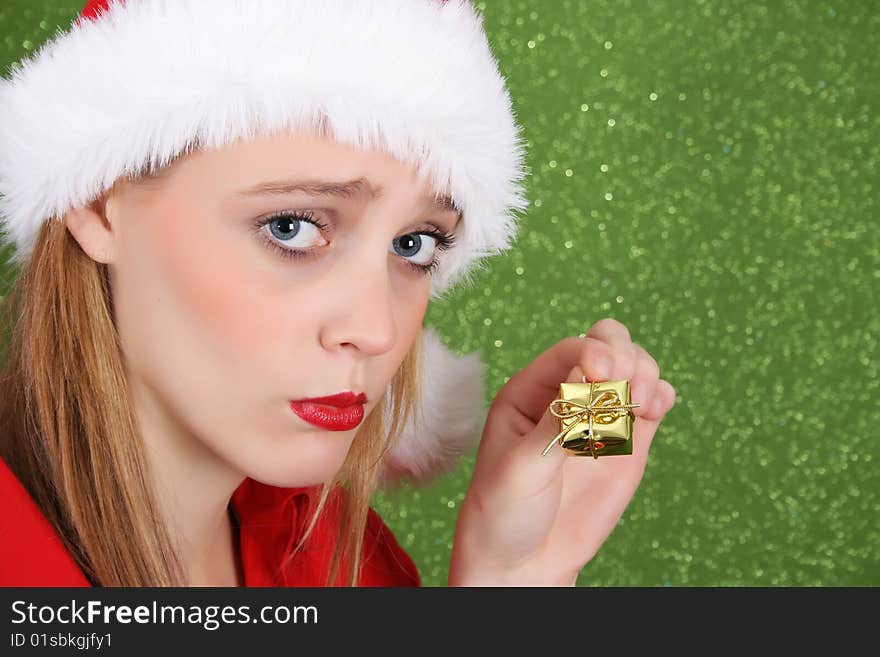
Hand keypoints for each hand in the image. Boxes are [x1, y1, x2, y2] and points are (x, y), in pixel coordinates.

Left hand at [448, 318, 676, 585]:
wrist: (523, 565)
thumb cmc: (503, 513)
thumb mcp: (520, 468)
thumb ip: (555, 423)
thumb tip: (585, 377)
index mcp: (528, 393)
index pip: (569, 352)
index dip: (591, 352)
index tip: (603, 373)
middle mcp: (566, 396)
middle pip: (606, 345)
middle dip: (623, 354)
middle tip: (625, 386)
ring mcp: (599, 417)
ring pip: (633, 369)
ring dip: (645, 374)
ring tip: (640, 405)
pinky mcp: (626, 442)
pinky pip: (652, 404)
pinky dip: (661, 396)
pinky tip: (654, 409)